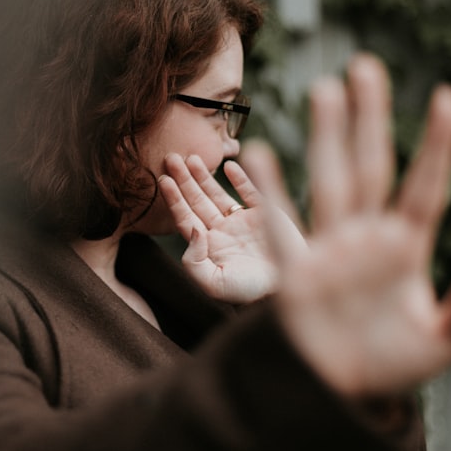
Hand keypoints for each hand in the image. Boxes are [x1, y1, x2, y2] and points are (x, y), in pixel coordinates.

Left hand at [158, 152, 307, 302]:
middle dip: (183, 180)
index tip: (163, 179)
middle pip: (197, 201)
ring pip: (218, 194)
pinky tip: (229, 165)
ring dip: (204, 176)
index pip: (186, 217)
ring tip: (191, 158)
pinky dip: (240, 179)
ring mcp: (243, 222)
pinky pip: (250, 192)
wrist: (287, 291)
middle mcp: (222, 231)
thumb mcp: (214, 284)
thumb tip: (191, 229)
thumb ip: (194, 261)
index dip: (174, 199)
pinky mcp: (266, 214)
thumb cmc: (248, 293)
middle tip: (171, 158)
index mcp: (208, 246)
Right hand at [241, 53, 450, 397]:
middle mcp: (366, 237)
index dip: (437, 145)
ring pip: (329, 180)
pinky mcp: (295, 272)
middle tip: (365, 66)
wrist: (334, 392)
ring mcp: (329, 249)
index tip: (448, 97)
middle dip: (369, 118)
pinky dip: (270, 191)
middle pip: (371, 166)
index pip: (425, 187)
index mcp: (405, 248)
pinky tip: (260, 153)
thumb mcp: (439, 344)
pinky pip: (280, 226)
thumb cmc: (388, 364)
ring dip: (327, 136)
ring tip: (325, 88)